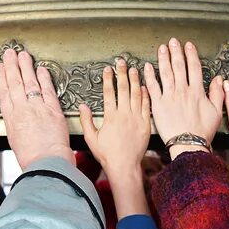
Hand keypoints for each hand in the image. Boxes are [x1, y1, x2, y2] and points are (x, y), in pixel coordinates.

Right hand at [0, 49, 73, 168]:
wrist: (46, 163)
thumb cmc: (32, 158)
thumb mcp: (15, 140)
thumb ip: (16, 125)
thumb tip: (17, 117)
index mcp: (11, 119)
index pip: (4, 93)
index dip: (1, 78)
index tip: (0, 67)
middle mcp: (22, 110)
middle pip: (15, 83)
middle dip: (11, 66)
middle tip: (9, 53)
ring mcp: (37, 108)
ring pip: (29, 82)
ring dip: (26, 67)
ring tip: (23, 55)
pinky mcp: (53, 109)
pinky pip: (47, 90)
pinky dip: (44, 78)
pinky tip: (42, 69)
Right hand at [80, 59, 150, 217]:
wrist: (125, 166)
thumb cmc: (107, 155)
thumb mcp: (92, 139)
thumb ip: (86, 121)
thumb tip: (82, 106)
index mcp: (110, 117)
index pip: (109, 93)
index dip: (108, 79)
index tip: (108, 69)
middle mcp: (124, 115)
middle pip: (123, 89)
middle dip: (122, 73)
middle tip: (122, 62)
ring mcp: (136, 119)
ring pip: (136, 94)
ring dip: (135, 80)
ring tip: (134, 69)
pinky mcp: (146, 124)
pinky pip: (146, 106)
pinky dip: (145, 95)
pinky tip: (145, 86)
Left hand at [143, 38, 223, 158]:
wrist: (188, 144)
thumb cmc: (202, 132)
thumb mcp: (216, 113)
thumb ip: (218, 94)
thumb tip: (221, 80)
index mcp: (197, 92)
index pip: (194, 68)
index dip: (191, 55)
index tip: (188, 45)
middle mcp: (183, 91)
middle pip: (179, 66)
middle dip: (176, 52)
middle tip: (173, 41)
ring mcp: (169, 97)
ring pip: (166, 73)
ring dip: (163, 59)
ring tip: (161, 48)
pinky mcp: (158, 105)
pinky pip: (153, 87)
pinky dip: (150, 76)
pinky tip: (148, 66)